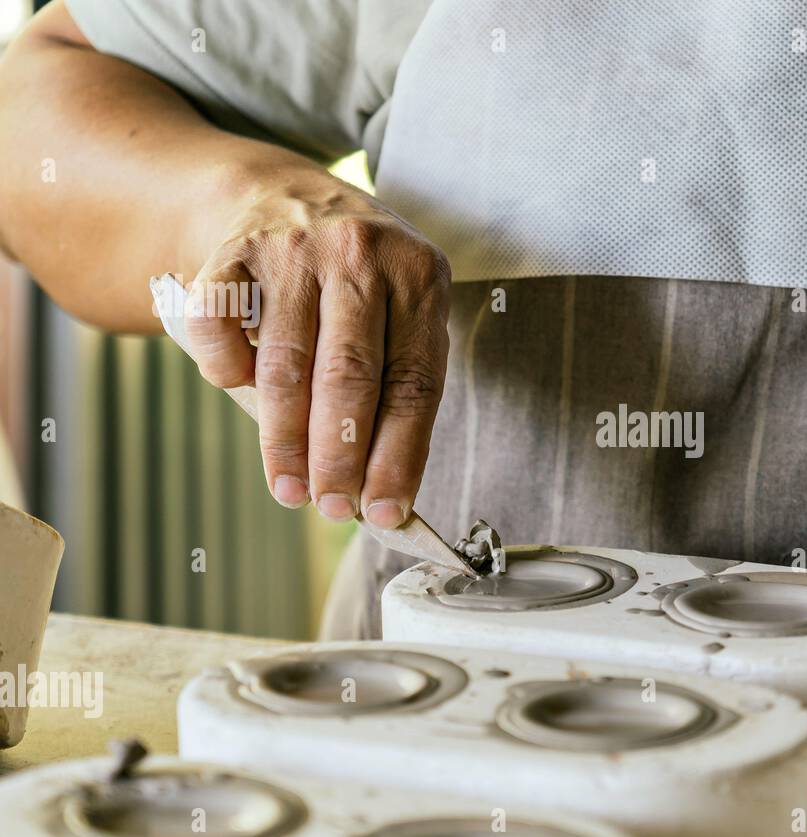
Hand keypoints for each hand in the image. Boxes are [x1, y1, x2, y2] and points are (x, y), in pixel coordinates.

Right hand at [183, 171, 449, 527]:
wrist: (287, 195)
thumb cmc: (357, 281)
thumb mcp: (399, 311)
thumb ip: (396, 384)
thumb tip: (382, 490)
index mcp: (421, 277)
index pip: (414, 382)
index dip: (400, 454)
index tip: (386, 508)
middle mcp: (361, 255)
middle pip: (351, 376)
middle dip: (339, 455)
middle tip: (332, 507)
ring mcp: (296, 247)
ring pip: (287, 363)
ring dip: (284, 439)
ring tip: (290, 487)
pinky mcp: (235, 246)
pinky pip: (222, 322)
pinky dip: (226, 367)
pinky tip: (236, 390)